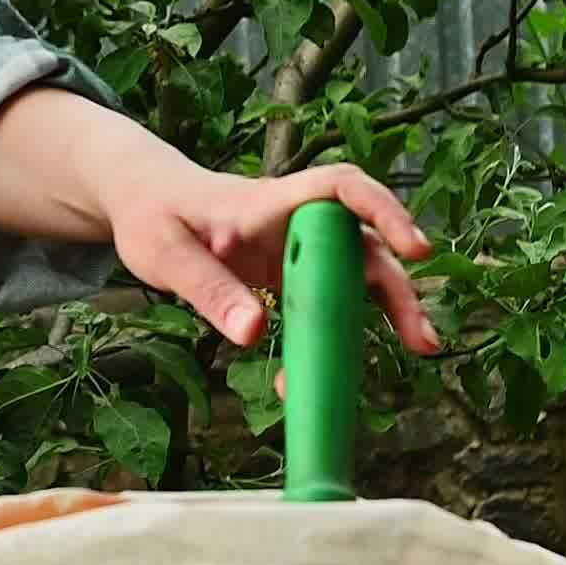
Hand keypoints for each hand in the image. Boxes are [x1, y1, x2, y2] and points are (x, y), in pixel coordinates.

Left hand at [105, 161, 444, 356]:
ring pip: (354, 277)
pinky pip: (322, 306)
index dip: (383, 211)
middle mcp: (296, 222)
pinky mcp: (290, 276)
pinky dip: (329, 338)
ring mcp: (297, 250)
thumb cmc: (154, 215)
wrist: (144, 202)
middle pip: (363, 245)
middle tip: (422, 337)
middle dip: (398, 288)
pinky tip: (321, 376)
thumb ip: (207, 290)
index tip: (413, 249)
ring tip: (415, 348)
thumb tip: (253, 332)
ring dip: (383, 312)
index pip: (341, 188)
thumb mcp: (164, 253)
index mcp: (271, 202)